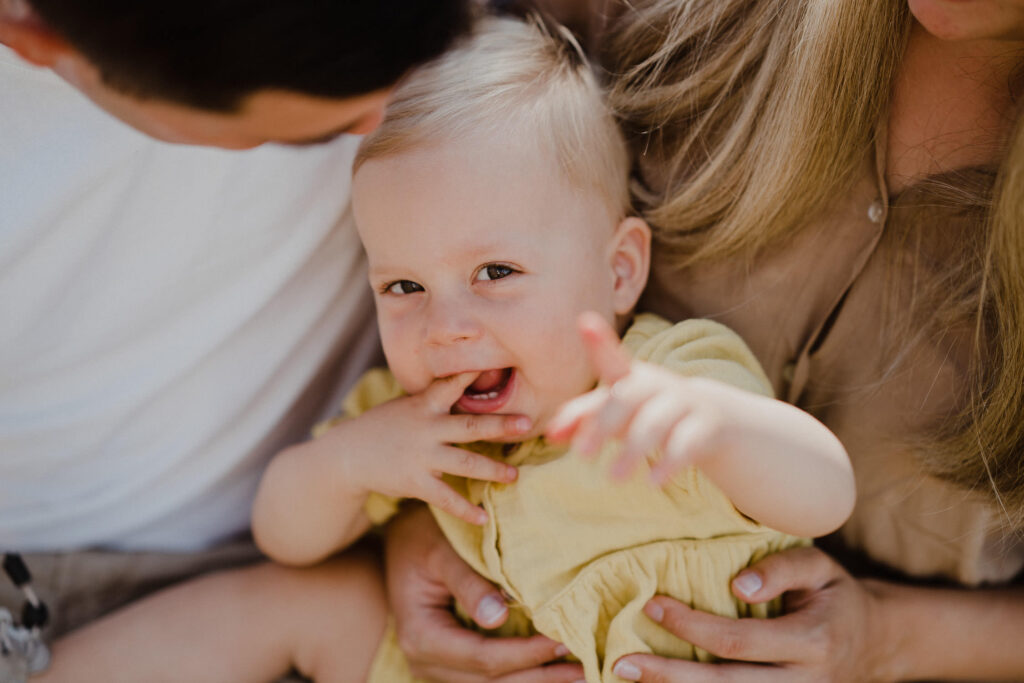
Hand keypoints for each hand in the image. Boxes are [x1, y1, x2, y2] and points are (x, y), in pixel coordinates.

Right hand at [323, 372, 528, 524]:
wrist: (348, 454)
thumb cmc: (385, 425)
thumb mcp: (407, 405)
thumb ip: (436, 399)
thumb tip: (469, 379)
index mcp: (424, 405)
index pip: (451, 385)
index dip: (470, 376)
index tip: (494, 366)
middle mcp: (426, 428)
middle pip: (468, 427)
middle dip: (499, 426)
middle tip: (526, 424)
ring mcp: (421, 457)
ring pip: (464, 464)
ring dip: (492, 470)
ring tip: (514, 476)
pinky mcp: (415, 482)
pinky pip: (445, 498)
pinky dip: (465, 509)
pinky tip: (483, 518)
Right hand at [386, 504, 584, 681]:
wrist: (402, 538)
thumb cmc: (423, 535)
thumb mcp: (442, 550)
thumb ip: (469, 583)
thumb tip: (498, 617)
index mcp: (421, 635)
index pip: (483, 658)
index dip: (526, 654)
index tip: (564, 640)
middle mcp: (424, 661)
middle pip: (490, 682)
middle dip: (539, 677)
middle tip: (586, 668)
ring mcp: (436, 667)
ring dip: (535, 681)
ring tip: (579, 675)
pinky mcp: (451, 664)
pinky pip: (488, 678)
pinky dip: (521, 674)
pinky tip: (552, 669)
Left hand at [547, 312, 740, 484]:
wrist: (712, 419)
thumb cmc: (649, 412)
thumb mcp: (616, 414)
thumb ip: (582, 420)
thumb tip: (550, 434)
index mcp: (631, 377)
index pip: (611, 358)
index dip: (598, 341)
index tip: (584, 322)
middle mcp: (656, 384)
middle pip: (627, 397)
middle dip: (603, 424)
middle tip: (581, 456)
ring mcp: (684, 402)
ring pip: (655, 422)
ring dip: (632, 451)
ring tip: (612, 478)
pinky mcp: (706, 425)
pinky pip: (687, 442)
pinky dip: (669, 462)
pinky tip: (653, 482)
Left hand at [610, 546, 889, 681]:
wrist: (876, 642)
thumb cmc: (835, 594)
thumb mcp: (820, 566)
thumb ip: (782, 569)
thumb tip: (739, 585)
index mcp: (812, 641)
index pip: (737, 640)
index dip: (691, 625)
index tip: (651, 605)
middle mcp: (805, 682)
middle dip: (669, 674)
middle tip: (622, 662)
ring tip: (629, 679)